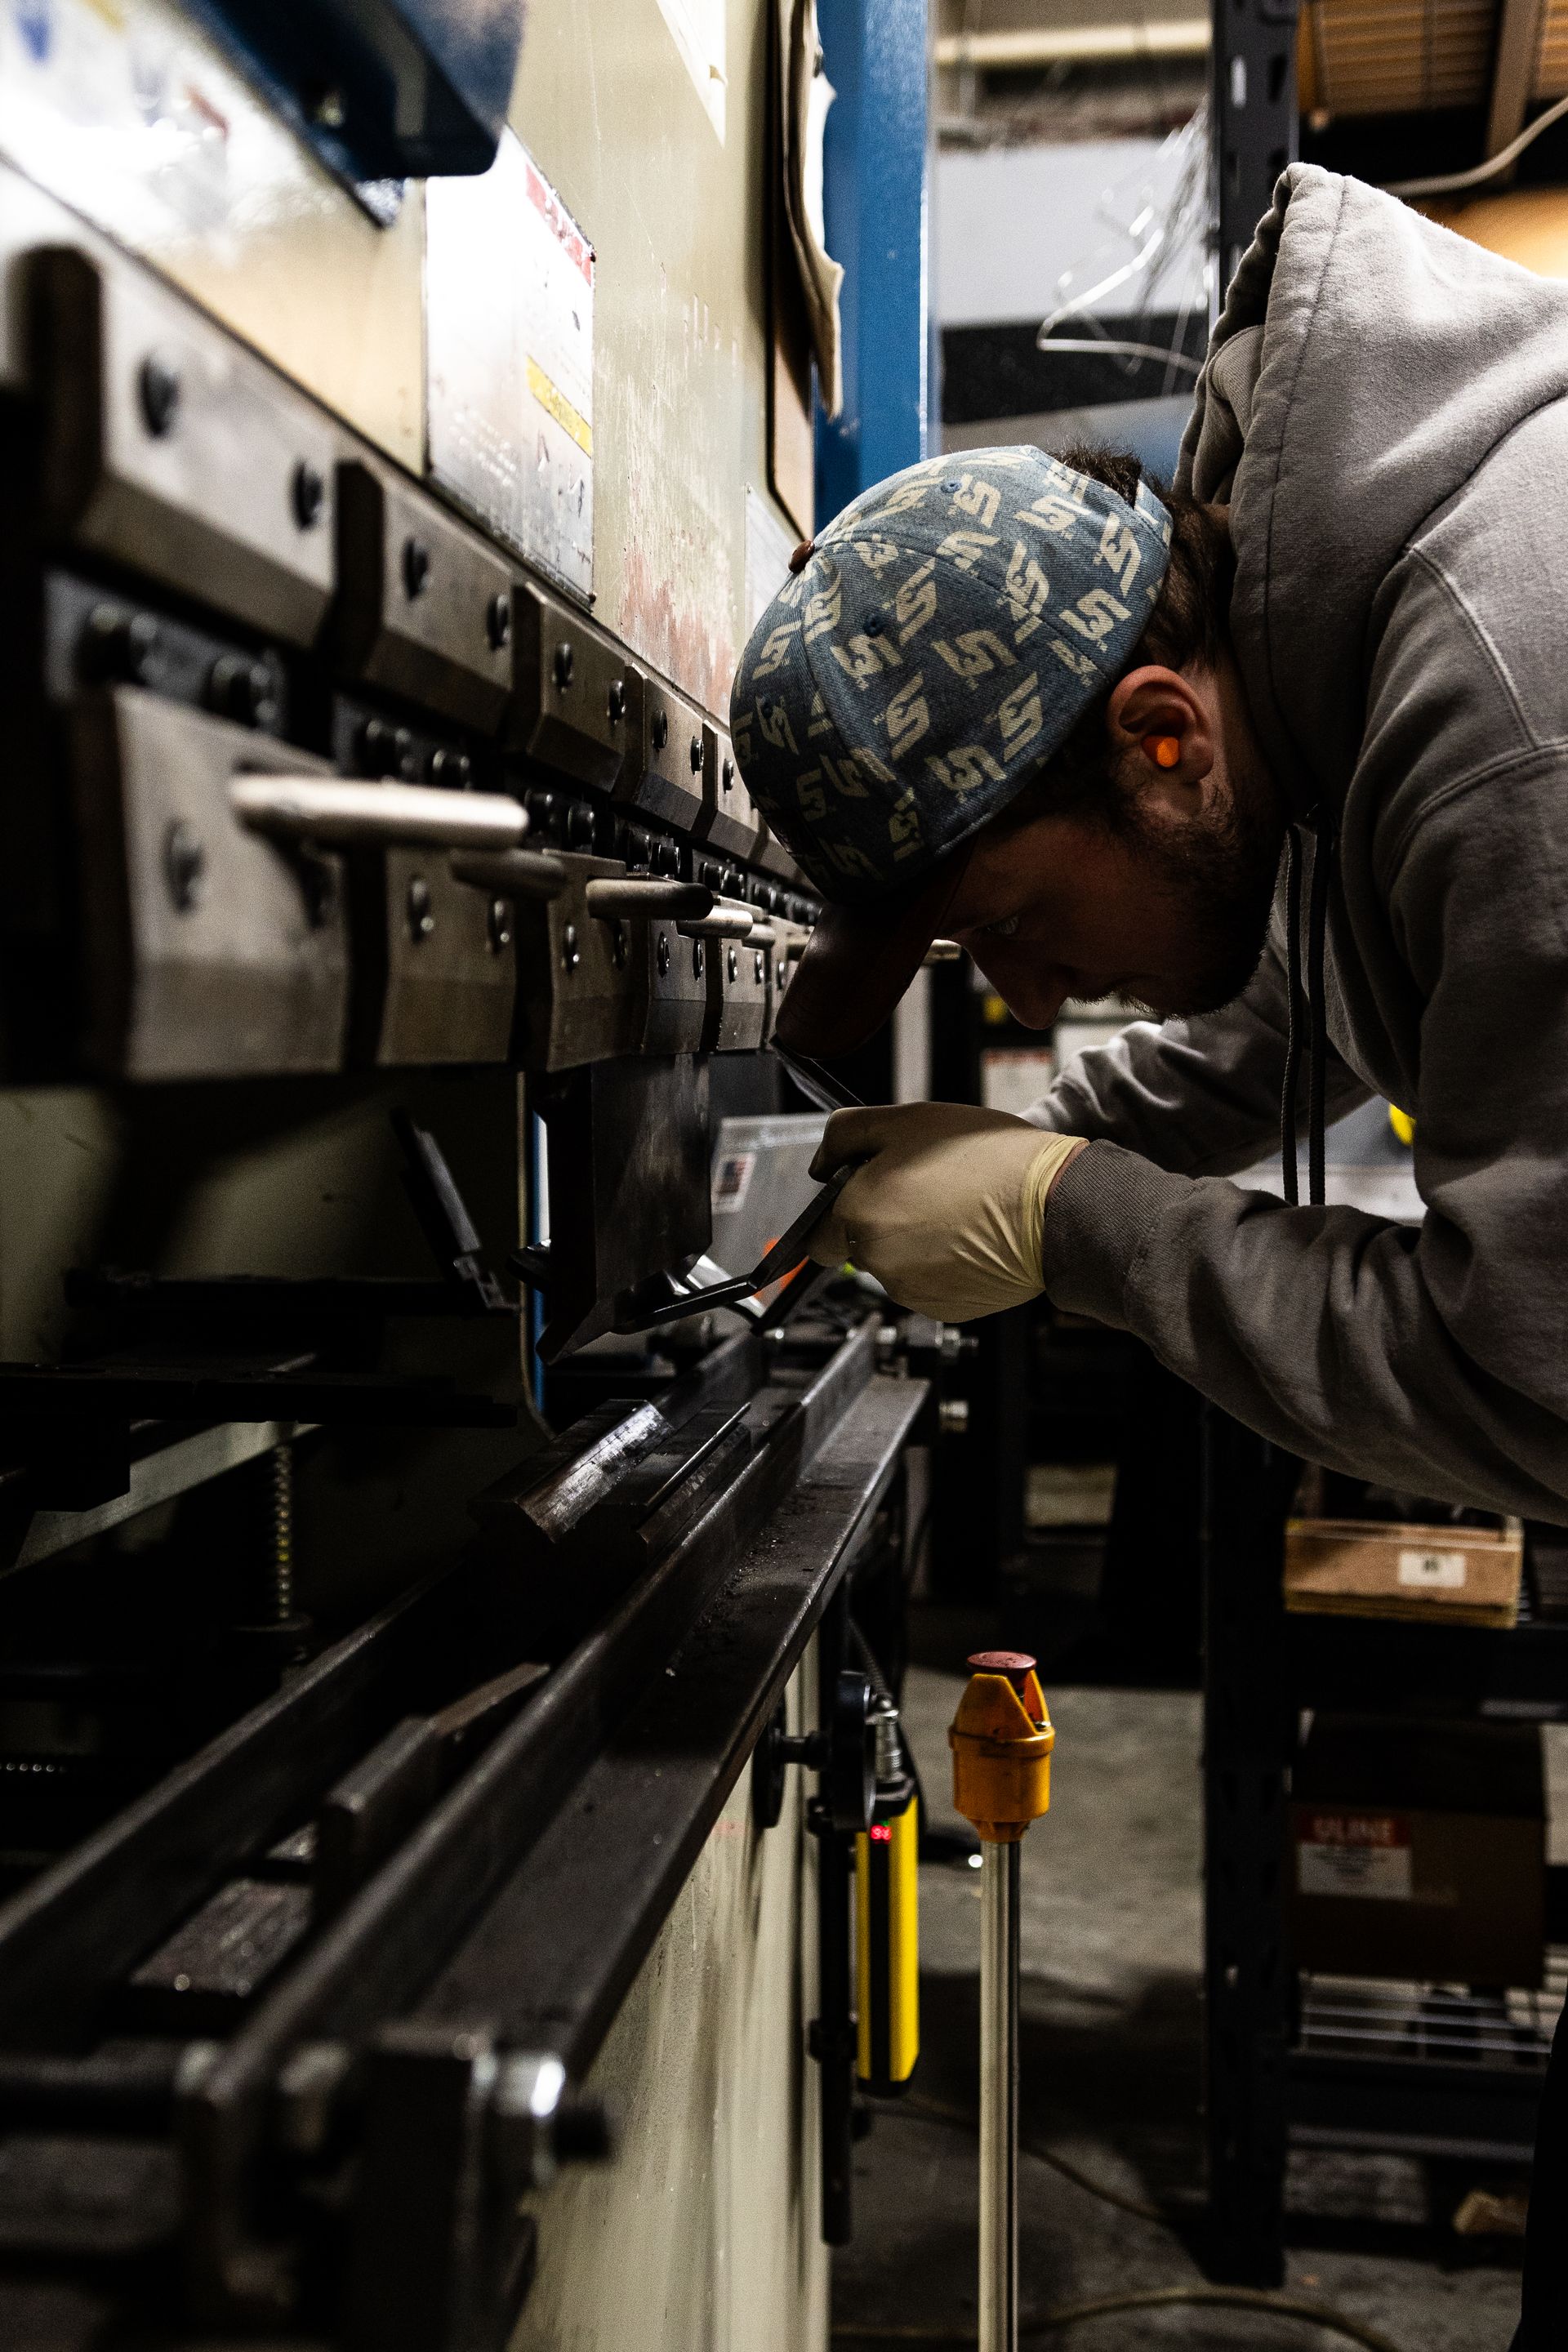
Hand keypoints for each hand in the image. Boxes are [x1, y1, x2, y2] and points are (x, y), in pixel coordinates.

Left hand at [808, 1102, 1086, 1320]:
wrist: (1052, 1205)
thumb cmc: (985, 1159)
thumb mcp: (907, 1119)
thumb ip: (845, 1136)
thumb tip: (822, 1163)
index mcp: (858, 1215)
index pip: (819, 1236)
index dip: (841, 1213)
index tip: (869, 1196)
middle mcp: (877, 1262)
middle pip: (860, 1250)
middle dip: (881, 1225)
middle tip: (925, 1192)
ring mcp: (912, 1291)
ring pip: (896, 1269)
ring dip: (913, 1246)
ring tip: (956, 1210)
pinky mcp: (945, 1310)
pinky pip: (929, 1287)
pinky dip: (942, 1267)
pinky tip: (970, 1237)